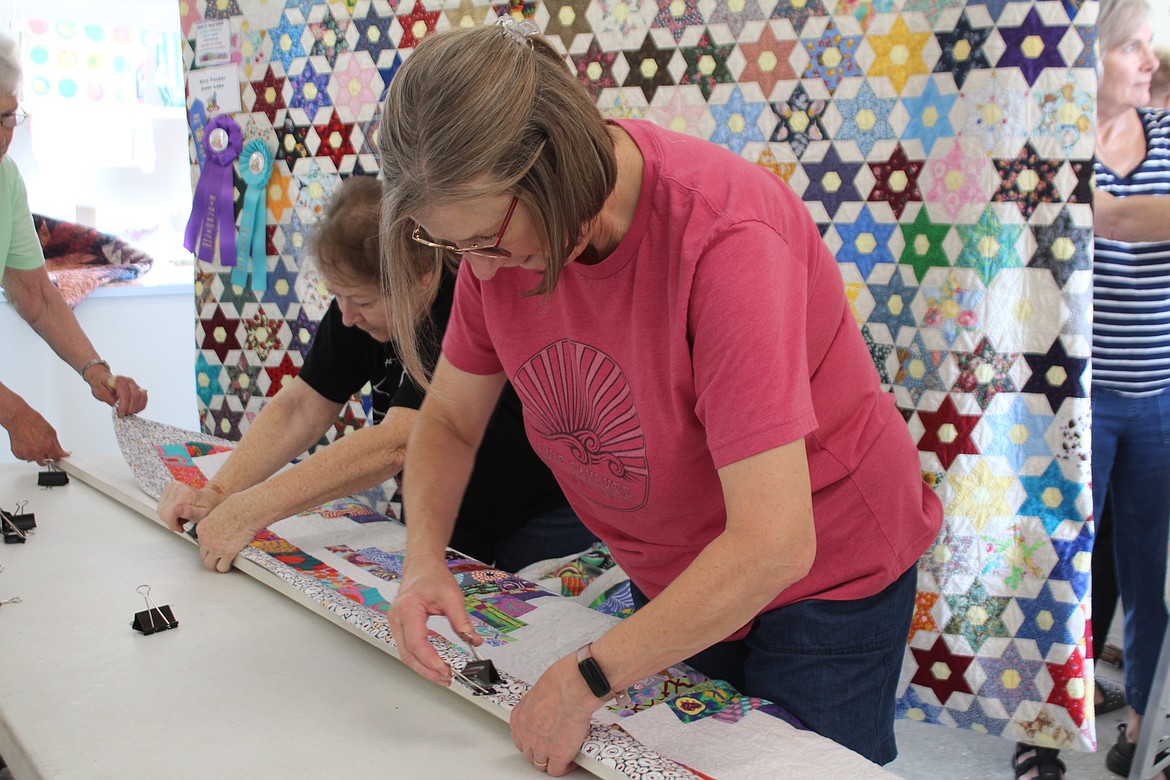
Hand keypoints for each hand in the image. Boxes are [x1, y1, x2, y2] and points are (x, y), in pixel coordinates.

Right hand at [4, 403, 69, 464]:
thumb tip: (62, 453)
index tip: (54, 455)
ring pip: (33, 460)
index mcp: (48, 445)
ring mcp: (27, 453)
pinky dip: (25, 453)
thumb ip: (57, 445)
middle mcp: (37, 451)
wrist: (19, 418)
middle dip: (45, 457)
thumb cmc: (34, 422)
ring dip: (34, 455)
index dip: (55, 456)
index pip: (55, 458)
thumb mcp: (51, 432)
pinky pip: (24, 458)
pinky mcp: (18, 453)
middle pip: (44, 462)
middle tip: (43, 449)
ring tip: (33, 443)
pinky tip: (26, 444)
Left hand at [85, 366, 147, 416]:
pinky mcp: (138, 390)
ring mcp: (135, 385)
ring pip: (142, 396)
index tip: (120, 414)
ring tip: (129, 413)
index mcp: (119, 380)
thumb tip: (119, 408)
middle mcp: (129, 381)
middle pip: (136, 395)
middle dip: (131, 408)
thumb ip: (110, 400)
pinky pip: (144, 398)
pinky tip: (134, 410)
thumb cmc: (101, 385)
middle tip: (124, 414)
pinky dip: (141, 406)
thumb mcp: (100, 393)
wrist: (103, 379)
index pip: (125, 394)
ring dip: (137, 407)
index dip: (124, 406)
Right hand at [157, 481, 223, 531]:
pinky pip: (162, 505)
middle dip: (172, 521)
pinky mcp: (168, 487)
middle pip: (163, 513)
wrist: (209, 497)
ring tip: (182, 516)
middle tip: (183, 521)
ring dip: (170, 516)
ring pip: (161, 510)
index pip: (168, 515)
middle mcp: (176, 488)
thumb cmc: (208, 506)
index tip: (181, 527)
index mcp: (185, 494)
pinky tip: (178, 510)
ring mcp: (171, 486)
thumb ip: (190, 513)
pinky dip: (168, 511)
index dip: (174, 525)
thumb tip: (177, 510)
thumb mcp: (203, 514)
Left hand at [194, 492, 264, 572]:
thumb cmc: (239, 507)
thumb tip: (222, 524)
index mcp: (202, 527)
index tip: (217, 545)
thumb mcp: (220, 511)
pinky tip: (232, 562)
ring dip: (218, 563)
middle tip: (221, 554)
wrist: (249, 510)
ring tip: (225, 561)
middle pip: (203, 555)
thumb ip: (216, 522)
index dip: (210, 544)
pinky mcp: (227, 553)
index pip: (200, 542)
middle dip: (212, 555)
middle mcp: (206, 539)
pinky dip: (227, 566)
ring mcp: (215, 547)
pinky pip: (222, 567)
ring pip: (210, 564)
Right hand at [387, 560, 474, 684]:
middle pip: (407, 654)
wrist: (421, 566)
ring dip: (423, 668)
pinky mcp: (400, 627)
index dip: (430, 659)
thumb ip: (461, 621)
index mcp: (408, 609)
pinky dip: (419, 660)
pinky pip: (407, 648)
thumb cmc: (432, 576)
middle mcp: (397, 618)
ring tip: (442, 676)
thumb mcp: (452, 596)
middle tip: (446, 679)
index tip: (444, 669)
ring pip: (405, 654)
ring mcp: (396, 623)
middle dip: (426, 670)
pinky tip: (433, 666)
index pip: (416, 642)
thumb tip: (474, 641)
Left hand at [510, 654, 598, 774]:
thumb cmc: (560, 682)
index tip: (540, 738)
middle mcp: (526, 734)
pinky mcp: (558, 755)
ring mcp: (541, 747)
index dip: (531, 741)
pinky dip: (565, 767)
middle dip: (540, 751)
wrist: (572, 688)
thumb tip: (550, 703)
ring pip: (541, 764)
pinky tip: (572, 760)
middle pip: (529, 753)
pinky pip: (558, 770)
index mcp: (520, 717)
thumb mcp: (541, 690)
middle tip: (552, 747)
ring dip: (551, 760)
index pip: (519, 738)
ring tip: (562, 755)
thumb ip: (541, 703)